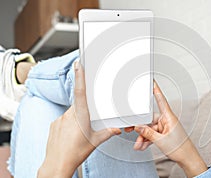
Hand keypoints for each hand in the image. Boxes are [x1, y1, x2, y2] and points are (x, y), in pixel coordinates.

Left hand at [38, 62, 120, 177]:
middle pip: (79, 104)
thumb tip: (117, 128)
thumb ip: (108, 132)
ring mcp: (60, 119)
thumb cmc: (75, 153)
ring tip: (79, 132)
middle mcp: (69, 115)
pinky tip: (71, 134)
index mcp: (80, 116)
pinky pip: (64, 118)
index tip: (79, 65)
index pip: (81, 92)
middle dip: (85, 109)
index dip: (80, 77)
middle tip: (87, 123)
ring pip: (72, 111)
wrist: (57, 164)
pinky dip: (69, 123)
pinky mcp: (54, 124)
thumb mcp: (95, 141)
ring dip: (77, 117)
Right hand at [134, 81, 207, 177]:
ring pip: (149, 128)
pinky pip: (152, 134)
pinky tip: (142, 146)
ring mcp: (165, 127)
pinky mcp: (164, 134)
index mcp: (169, 117)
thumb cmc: (180, 148)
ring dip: (143, 136)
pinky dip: (147, 140)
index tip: (151, 81)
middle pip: (149, 119)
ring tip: (138, 145)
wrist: (187, 159)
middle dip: (140, 127)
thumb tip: (138, 126)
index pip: (161, 100)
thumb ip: (147, 133)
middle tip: (130, 130)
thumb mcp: (160, 140)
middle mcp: (167, 120)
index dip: (156, 90)